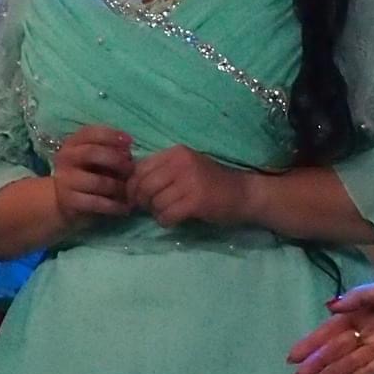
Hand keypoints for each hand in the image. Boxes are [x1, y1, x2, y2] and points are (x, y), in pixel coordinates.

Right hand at [50, 125, 134, 226]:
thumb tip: (128, 152)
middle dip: (116, 160)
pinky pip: (96, 202)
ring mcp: (64, 180)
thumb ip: (112, 151)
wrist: (66, 201)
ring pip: (97, 181)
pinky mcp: (68, 200)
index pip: (90, 132)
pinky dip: (114, 205)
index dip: (111, 135)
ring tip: (130, 192)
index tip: (130, 142)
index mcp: (74, 143)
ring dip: (119, 187)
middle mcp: (65, 158)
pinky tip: (125, 208)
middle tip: (131, 169)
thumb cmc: (90, 173)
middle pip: (91, 153)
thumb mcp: (99, 158)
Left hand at [128, 145, 252, 227]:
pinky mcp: (197, 200)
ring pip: (155, 201)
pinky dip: (166, 221)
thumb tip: (128, 186)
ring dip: (156, 213)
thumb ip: (161, 171)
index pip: (139, 169)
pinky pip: (167, 214)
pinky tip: (174, 220)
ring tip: (167, 213)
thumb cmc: (212, 183)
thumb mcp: (185, 168)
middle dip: (142, 201)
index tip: (136, 198)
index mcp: (176, 153)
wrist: (245, 194)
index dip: (132, 187)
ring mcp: (190, 181)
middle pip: (144, 185)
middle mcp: (182, 163)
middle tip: (151, 209)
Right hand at [289, 274, 373, 373]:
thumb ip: (360, 298)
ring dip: (332, 373)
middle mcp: (366, 330)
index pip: (332, 329)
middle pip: (338, 348)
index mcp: (362, 311)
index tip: (293, 356)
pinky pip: (369, 371)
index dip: (313, 342)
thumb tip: (330, 307)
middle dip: (319, 361)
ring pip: (350, 362)